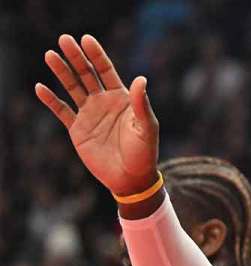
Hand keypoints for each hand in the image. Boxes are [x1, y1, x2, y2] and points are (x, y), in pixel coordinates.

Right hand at [34, 34, 158, 195]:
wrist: (131, 178)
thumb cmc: (144, 152)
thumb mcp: (146, 127)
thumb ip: (141, 104)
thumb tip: (141, 79)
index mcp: (122, 98)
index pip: (106, 71)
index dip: (96, 55)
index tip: (86, 39)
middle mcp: (104, 102)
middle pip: (86, 74)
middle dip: (75, 57)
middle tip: (63, 39)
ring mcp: (89, 115)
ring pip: (72, 88)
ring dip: (61, 72)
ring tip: (50, 55)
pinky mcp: (78, 129)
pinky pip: (61, 111)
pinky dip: (51, 100)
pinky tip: (40, 87)